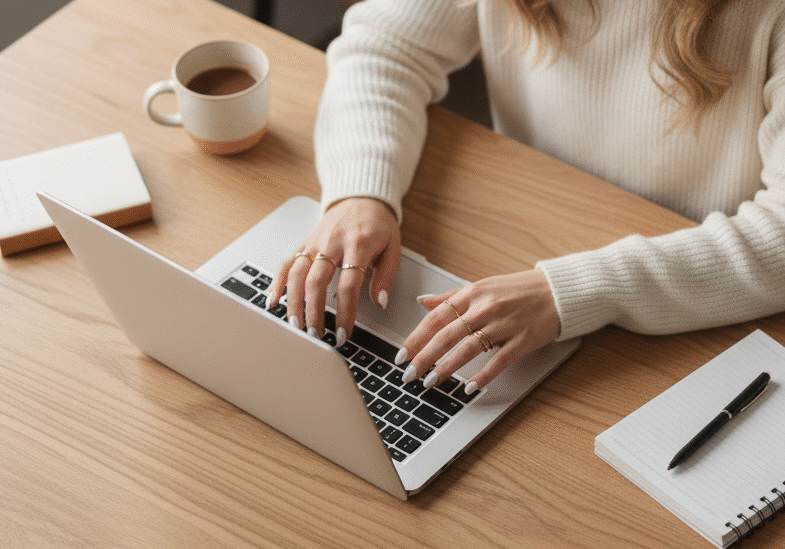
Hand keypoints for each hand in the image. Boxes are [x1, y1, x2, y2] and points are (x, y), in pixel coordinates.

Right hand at [268, 197, 400, 345]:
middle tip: (317, 335)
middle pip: (317, 281)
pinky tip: (272, 300)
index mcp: (358, 245)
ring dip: (294, 302)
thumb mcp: (393, 248)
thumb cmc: (378, 225)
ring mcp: (314, 242)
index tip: (344, 333)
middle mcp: (332, 243)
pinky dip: (277, 282)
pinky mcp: (304, 243)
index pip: (349, 284)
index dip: (345, 312)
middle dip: (314, 311)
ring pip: (297, 274)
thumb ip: (386, 276)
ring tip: (296, 325)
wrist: (361, 198)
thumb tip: (379, 303)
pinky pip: (286, 262)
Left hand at [395, 269, 560, 393]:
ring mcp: (503, 325)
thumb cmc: (519, 289)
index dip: (416, 337)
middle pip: (447, 335)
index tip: (402, 354)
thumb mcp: (482, 286)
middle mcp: (485, 308)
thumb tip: (423, 301)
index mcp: (472, 294)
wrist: (558, 291)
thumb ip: (451, 296)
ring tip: (430, 382)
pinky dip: (482, 375)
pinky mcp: (521, 341)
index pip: (436, 317)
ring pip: (468, 349)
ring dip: (446, 367)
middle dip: (424, 356)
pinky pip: (498, 361)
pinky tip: (469, 387)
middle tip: (409, 374)